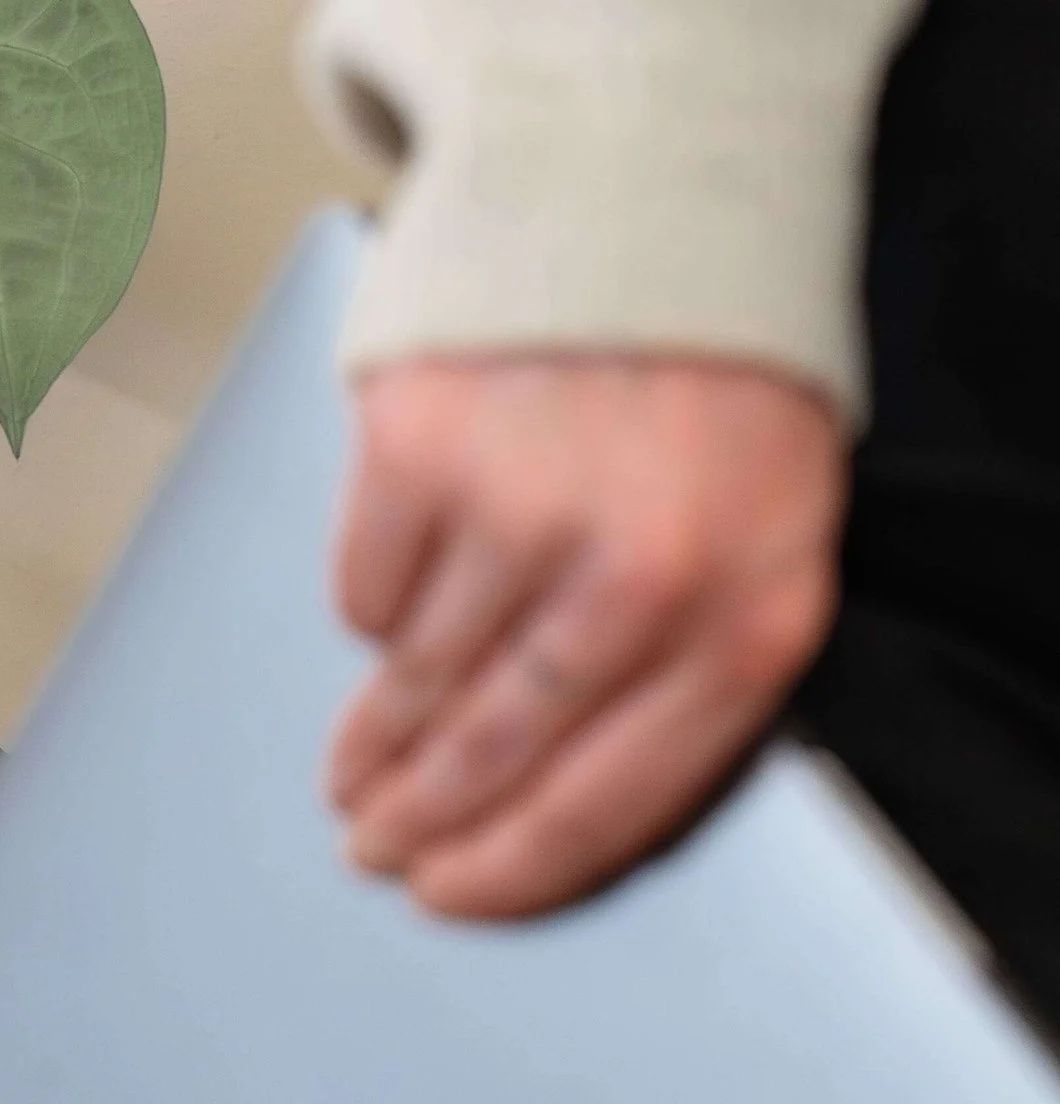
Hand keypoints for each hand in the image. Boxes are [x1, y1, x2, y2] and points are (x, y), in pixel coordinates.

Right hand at [325, 355, 844, 916]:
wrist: (643, 203)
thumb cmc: (705, 397)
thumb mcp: (759, 541)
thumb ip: (684, 673)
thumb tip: (534, 806)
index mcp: (751, 613)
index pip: (610, 800)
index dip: (510, 870)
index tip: (445, 895)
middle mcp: (641, 570)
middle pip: (496, 751)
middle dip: (421, 820)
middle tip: (372, 849)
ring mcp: (523, 507)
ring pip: (418, 684)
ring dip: (372, 746)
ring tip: (351, 775)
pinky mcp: (421, 450)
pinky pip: (365, 594)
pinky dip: (371, 615)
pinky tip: (388, 615)